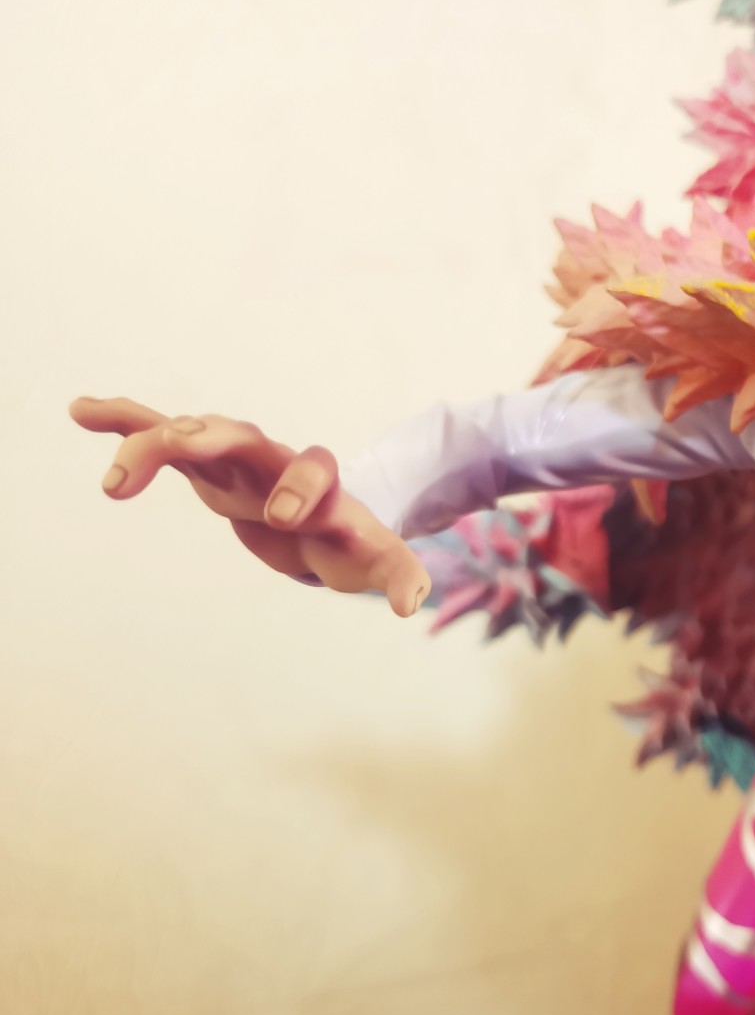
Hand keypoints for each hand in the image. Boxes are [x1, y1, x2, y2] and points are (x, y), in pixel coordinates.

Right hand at [70, 397, 429, 614]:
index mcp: (320, 483)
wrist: (320, 519)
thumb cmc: (346, 540)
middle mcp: (272, 460)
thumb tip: (412, 604)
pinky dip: (124, 421)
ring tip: (115, 483)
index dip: (303, 487)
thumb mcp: (373, 556)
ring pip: (190, 434)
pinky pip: (157, 432)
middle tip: (182, 447)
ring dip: (151, 443)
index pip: (316, 468)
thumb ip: (396, 572)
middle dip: (213, 437)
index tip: (286, 517)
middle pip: (242, 434)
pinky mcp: (201, 462)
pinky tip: (82, 410)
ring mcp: (232, 457)